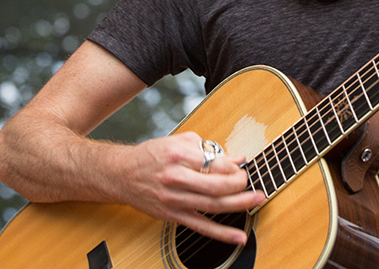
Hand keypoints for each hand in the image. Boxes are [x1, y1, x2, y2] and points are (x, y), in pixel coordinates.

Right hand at [118, 131, 264, 245]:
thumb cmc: (153, 155)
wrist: (122, 174)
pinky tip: (239, 236)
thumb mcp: (179, 142)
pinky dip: (222, 233)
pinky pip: (201, 226)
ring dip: (239, 205)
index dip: (233, 166)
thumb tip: (236, 158)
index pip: (214, 163)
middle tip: (251, 183)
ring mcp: (174, 199)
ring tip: (257, 200)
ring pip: (212, 205)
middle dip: (240, 185)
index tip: (242, 167)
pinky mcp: (172, 215)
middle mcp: (176, 178)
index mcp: (178, 155)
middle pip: (216, 185)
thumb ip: (208, 149)